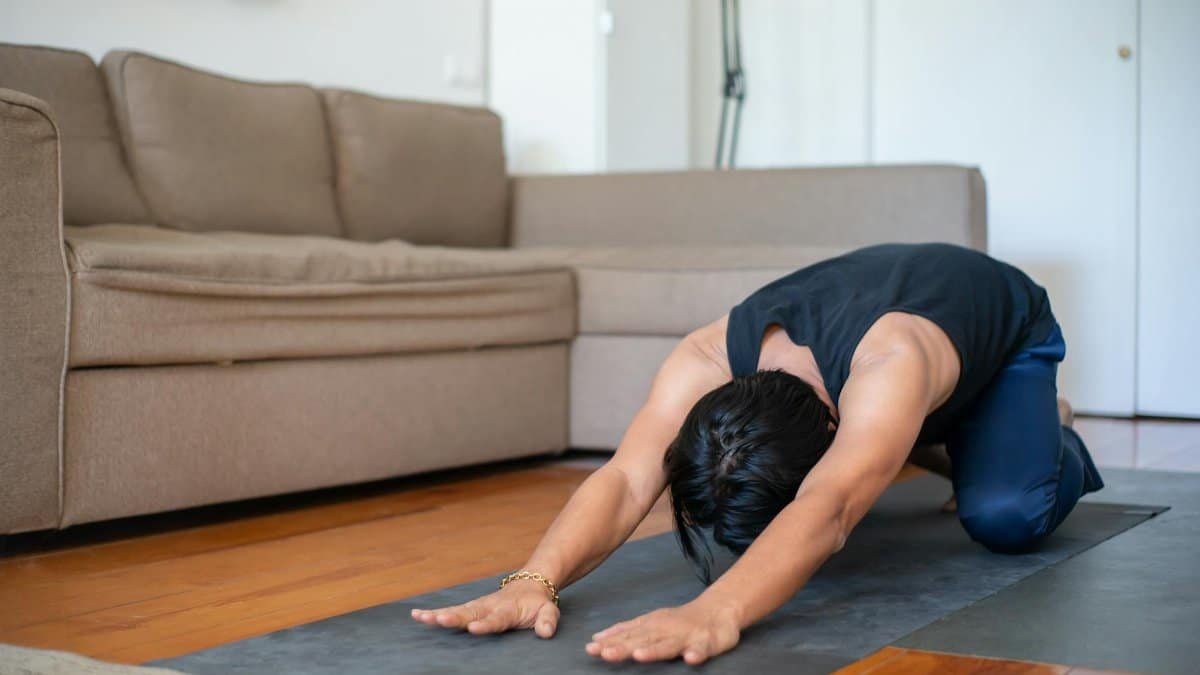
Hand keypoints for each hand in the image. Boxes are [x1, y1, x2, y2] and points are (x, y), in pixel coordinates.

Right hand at [409, 579, 559, 637]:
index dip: (485, 624)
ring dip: (438, 615)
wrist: (530, 584)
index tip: (474, 628)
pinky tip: (416, 615)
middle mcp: (488, 607)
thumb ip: (547, 621)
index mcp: (507, 610)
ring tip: (420, 617)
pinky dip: (434, 613)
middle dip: (454, 618)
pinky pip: (451, 611)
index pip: (495, 619)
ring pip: (456, 611)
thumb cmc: (538, 603)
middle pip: (469, 613)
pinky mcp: (470, 608)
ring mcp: (478, 607)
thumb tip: (546, 632)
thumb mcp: (549, 610)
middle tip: (438, 620)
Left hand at [585, 598, 740, 664]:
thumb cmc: (680, 621)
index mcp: (651, 626)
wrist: (718, 610)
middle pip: (642, 640)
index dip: (609, 643)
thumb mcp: (650, 623)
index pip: (627, 635)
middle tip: (604, 654)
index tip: (590, 649)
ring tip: (639, 656)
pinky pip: (702, 649)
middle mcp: (666, 630)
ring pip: (669, 645)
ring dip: (654, 650)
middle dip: (623, 647)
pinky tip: (690, 659)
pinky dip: (696, 653)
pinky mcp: (707, 642)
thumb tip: (597, 639)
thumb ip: (626, 632)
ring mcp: (686, 636)